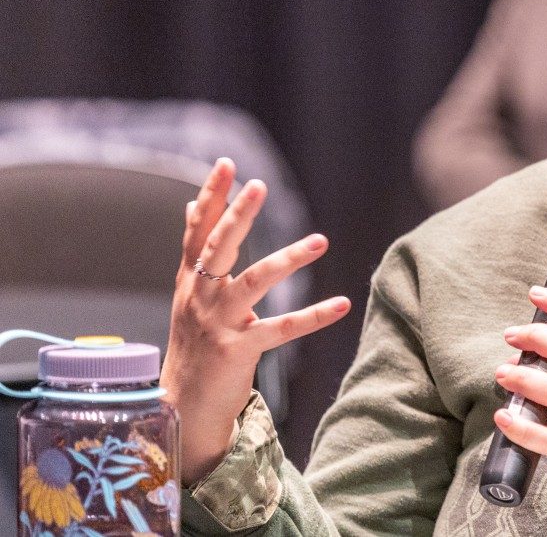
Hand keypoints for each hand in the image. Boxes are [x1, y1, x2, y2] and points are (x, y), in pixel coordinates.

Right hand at [161, 158, 350, 484]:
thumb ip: (196, 251)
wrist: (182, 405)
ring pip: (254, 283)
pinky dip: (313, 317)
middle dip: (238, 216)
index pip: (199, 230)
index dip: (211, 197)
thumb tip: (190, 205)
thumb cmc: (194, 342)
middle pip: (218, 248)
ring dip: (288, 259)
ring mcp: (219, 324)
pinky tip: (341, 304)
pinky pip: (282, 329)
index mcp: (191, 281)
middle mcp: (200, 297)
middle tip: (258, 186)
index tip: (226, 164)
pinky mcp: (239, 351)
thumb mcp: (189, 293)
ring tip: (321, 240)